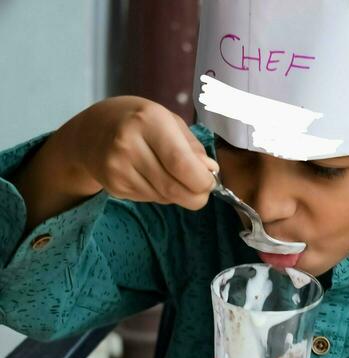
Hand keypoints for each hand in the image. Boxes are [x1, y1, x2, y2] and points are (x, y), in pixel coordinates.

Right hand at [62, 97, 217, 208]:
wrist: (90, 132)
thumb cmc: (137, 122)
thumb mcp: (167, 120)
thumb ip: (192, 146)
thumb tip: (210, 170)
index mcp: (148, 120)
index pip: (182, 164)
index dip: (201, 181)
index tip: (209, 182)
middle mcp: (129, 143)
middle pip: (173, 187)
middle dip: (195, 196)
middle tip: (202, 193)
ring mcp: (118, 167)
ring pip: (164, 197)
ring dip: (178, 195)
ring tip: (173, 178)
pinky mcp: (114, 186)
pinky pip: (150, 199)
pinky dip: (160, 194)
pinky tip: (153, 178)